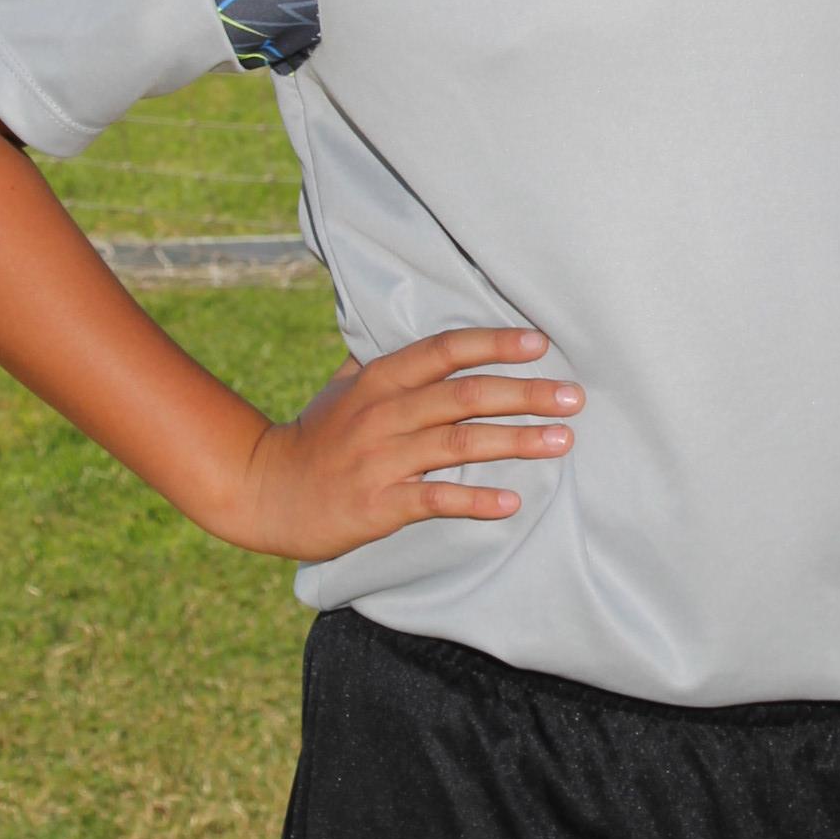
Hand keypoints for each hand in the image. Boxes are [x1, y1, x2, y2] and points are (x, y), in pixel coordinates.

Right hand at [217, 327, 581, 561]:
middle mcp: (383, 413)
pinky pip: (435, 498)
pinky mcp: (379, 503)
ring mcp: (381, 459)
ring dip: (515, 441)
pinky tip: (511, 503)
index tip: (540, 343)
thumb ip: (383, 361)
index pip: (444, 350)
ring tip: (561, 441)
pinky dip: (475, 500)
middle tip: (573, 397)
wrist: (265, 490)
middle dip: (524, 394)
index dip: (493, 344)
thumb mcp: (342, 388)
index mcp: (379, 379)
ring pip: (459, 444)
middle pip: (464, 395)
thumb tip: (423, 335)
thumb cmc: (315, 436)